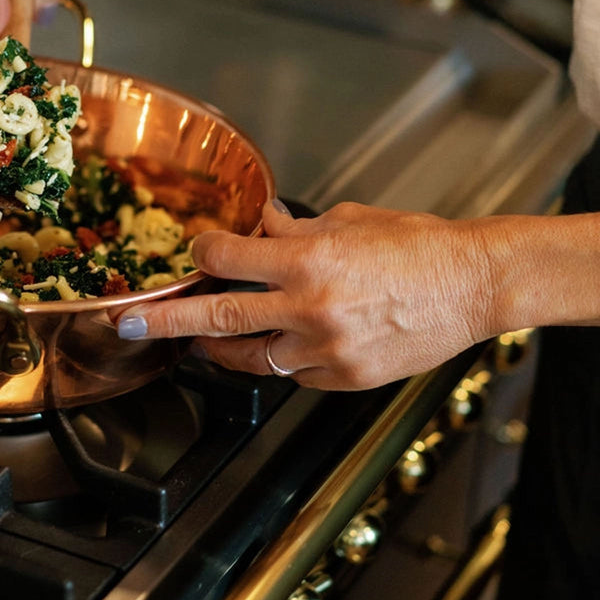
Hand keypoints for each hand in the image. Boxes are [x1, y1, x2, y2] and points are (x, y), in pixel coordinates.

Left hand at [117, 199, 495, 389]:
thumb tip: (261, 224)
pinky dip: (278, 358)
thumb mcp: (349, 221)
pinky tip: (278, 342)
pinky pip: (291, 374)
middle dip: (162, 321)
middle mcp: (309, 308)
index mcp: (307, 260)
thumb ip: (295, 230)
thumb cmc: (417, 244)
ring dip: (216, 347)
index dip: (202, 252)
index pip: (225, 257)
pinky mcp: (342, 378)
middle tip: (126, 324)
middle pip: (215, 317)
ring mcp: (325, 350)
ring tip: (196, 340)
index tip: (196, 252)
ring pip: (249, 358)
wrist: (474, 285)